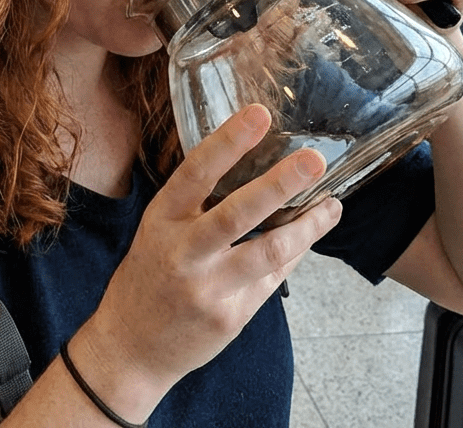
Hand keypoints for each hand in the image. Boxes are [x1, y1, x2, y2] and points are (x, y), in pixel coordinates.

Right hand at [73, 105, 341, 416]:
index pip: (196, 172)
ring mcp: (207, 288)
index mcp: (161, 219)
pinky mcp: (229, 318)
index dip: (228, 141)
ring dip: (307, 227)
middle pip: (238, 213)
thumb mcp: (157, 230)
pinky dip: (294, 254)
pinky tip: (310, 235)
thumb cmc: (147, 276)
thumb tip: (251, 167)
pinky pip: (271, 280)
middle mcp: (183, 252)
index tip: (258, 115)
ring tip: (332, 205)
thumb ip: (195, 205)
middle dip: (279, 184)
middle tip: (314, 160)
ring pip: (267, 252)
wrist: (130, 347)